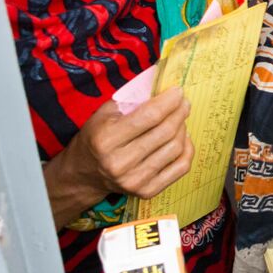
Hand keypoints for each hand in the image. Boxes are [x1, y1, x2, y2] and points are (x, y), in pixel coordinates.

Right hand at [58, 87, 193, 198]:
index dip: (170, 101)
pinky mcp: (147, 191)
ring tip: (179, 119)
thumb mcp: (106, 112)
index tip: (178, 91)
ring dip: (183, 128)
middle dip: (180, 112)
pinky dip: (187, 148)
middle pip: (166, 131)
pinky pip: (181, 166)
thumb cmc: (98, 136)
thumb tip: (163, 81)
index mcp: (106, 139)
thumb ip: (133, 97)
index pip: (150, 116)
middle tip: (183, 102)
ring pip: (176, 147)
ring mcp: (134, 180)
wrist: (86, 173)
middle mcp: (119, 163)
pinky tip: (181, 138)